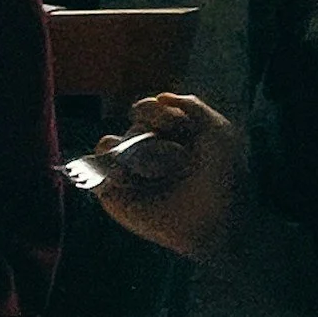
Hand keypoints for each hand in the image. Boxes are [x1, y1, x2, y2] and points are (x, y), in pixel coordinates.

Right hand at [93, 94, 244, 261]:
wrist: (214, 220)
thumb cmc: (222, 175)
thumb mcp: (217, 131)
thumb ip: (192, 106)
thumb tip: (161, 96)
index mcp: (172, 135)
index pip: (148, 109)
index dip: (153, 110)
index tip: (171, 124)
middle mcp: (149, 151)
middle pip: (130, 126)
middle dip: (145, 130)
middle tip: (168, 152)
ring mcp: (130, 173)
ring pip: (108, 144)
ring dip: (127, 149)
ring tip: (152, 169)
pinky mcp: (114, 196)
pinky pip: (95, 173)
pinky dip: (108, 171)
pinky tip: (131, 180)